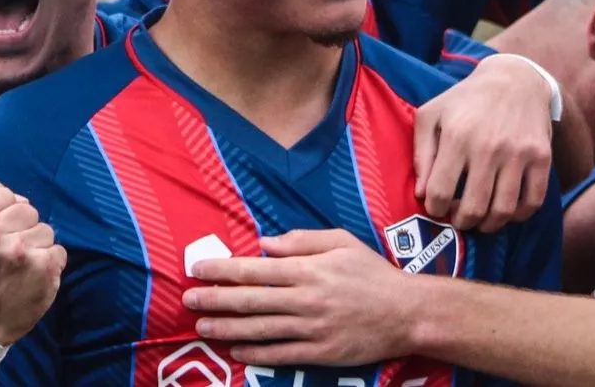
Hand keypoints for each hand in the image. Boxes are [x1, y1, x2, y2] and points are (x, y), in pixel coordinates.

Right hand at [0, 180, 65, 346]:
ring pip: (45, 228)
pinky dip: (50, 262)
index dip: (2, 210)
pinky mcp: (43, 266)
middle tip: (6, 253)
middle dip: (21, 227)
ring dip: (37, 246)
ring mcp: (18, 251)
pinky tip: (32, 277)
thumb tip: (16, 195)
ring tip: (18, 266)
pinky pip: (58, 249)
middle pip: (26, 208)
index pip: (1, 191)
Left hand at [185, 230, 415, 366]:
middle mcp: (306, 299)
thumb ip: (303, 240)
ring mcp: (312, 329)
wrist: (406, 312)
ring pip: (260, 330)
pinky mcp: (321, 353)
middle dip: (215, 300)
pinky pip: (281, 354)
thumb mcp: (342, 242)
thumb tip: (265, 243)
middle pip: (251, 301)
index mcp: (310, 270)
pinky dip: (256, 353)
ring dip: (227, 329)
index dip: (223, 269)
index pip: (256, 269)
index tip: (198, 269)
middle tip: (188, 300)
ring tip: (202, 327)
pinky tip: (236, 351)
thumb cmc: (373, 273)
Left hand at [414, 53, 552, 232]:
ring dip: (488, 225)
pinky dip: (519, 216)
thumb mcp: (432, 114)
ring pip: (502, 211)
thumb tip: (421, 193)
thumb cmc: (466, 100)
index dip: (436, 209)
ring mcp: (518, 153)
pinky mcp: (541, 157)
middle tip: (459, 217)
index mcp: (457, 136)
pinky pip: (533, 202)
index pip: (440, 192)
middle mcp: (488, 146)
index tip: (438, 207)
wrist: (515, 79)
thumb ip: (421, 153)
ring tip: (481, 218)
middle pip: (472, 209)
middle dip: (461, 222)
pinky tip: (506, 209)